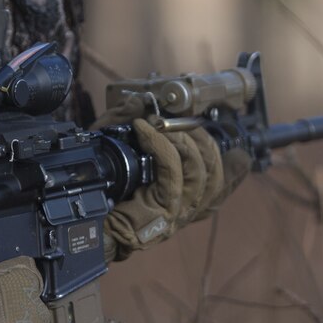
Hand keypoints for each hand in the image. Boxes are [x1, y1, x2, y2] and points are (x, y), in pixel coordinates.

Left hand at [94, 93, 250, 260]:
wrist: (81, 220)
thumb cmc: (97, 190)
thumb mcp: (114, 150)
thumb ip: (126, 124)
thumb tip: (136, 102)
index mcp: (181, 203)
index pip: (220, 189)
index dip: (234, 172)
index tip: (240, 154)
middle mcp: (185, 211)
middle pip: (215, 174)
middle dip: (203, 140)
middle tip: (181, 121)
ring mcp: (177, 213)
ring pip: (200, 170)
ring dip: (183, 140)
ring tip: (161, 125)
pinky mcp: (164, 209)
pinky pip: (173, 170)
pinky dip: (161, 144)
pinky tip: (146, 131)